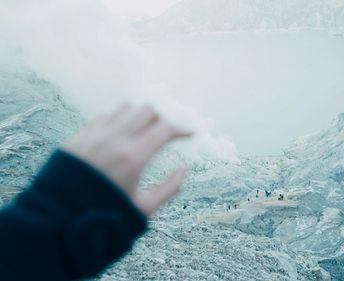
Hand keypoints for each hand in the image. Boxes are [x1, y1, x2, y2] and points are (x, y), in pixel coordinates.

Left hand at [63, 105, 192, 215]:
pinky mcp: (80, 136)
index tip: (191, 134)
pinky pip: (105, 115)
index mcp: (133, 157)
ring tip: (146, 130)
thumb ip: (169, 188)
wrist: (58, 219)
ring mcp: (95, 134)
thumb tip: (185, 169)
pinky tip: (122, 133)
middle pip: (147, 110)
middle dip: (163, 118)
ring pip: (126, 107)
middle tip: (169, 132)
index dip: (183, 129)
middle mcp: (114, 139)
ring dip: (140, 115)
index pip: (166, 129)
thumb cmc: (104, 217)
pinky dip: (119, 118)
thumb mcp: (143, 209)